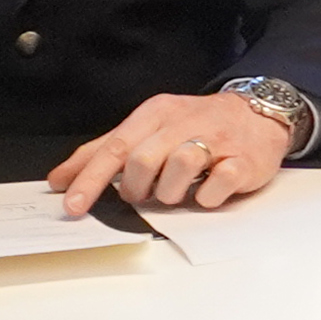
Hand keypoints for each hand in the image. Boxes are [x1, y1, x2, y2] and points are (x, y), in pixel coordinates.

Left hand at [48, 90, 293, 215]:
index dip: (90, 179)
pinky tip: (208, 189)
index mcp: (156, 114)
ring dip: (172, 192)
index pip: (114, 147)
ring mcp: (216, 141)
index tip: (72, 205)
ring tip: (180, 190)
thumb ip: (105, 151)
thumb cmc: (198, 126)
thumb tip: (61, 178)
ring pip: (179, 170)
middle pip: (143, 160)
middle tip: (145, 193)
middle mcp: (183, 123)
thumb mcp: (150, 128)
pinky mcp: (243, 161)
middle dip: (136, 187)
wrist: (260, 115)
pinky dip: (207, 197)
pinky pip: (216, 186)